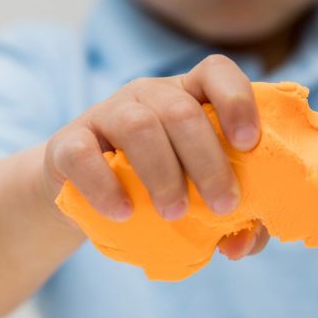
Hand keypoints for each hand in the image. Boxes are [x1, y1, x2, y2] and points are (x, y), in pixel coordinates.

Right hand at [44, 54, 268, 259]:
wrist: (87, 201)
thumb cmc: (161, 192)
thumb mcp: (201, 200)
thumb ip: (236, 222)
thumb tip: (241, 246)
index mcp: (190, 97)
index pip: (216, 71)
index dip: (237, 101)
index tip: (249, 144)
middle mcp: (150, 95)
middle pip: (181, 110)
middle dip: (208, 160)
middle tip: (222, 206)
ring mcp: (107, 113)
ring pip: (138, 126)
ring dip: (163, 173)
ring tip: (175, 213)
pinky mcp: (68, 142)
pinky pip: (82, 153)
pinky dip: (104, 185)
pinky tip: (123, 213)